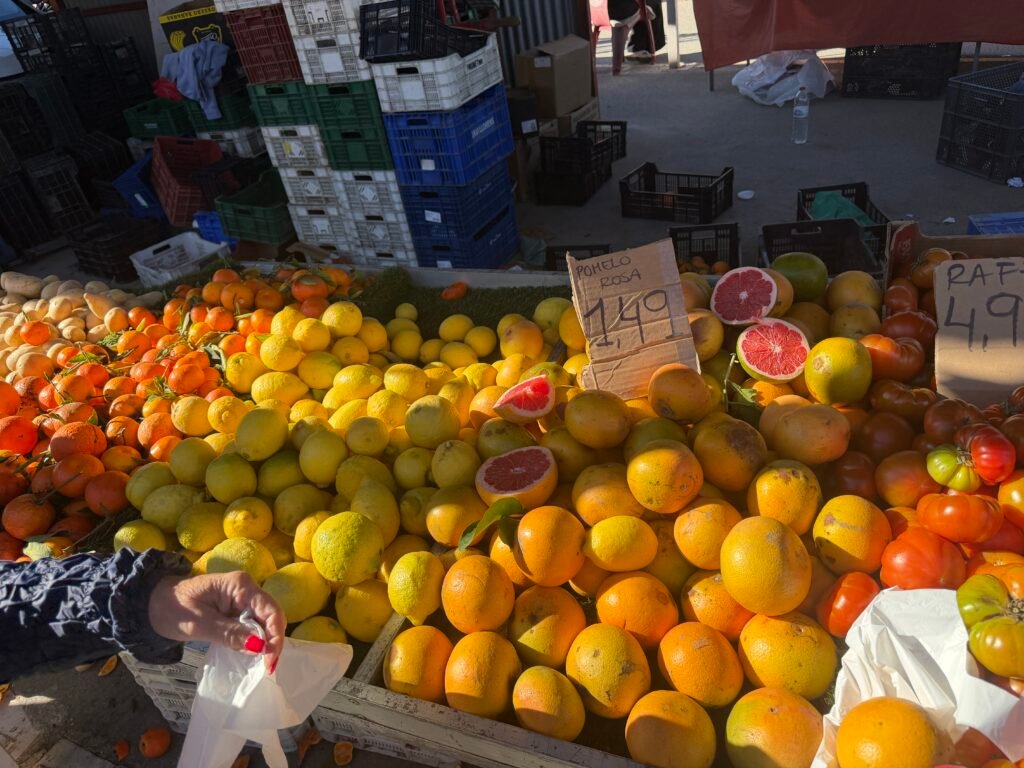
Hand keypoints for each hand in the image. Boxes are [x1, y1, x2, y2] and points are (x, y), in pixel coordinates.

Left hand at [148, 571, 284, 670]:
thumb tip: (259, 647)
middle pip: (271, 616)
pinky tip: (251, 655)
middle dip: (272, 641)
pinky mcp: (236, 610)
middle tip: (266, 669)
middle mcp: (246, 589)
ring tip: (261, 666)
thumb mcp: (199, 624)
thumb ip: (230, 634)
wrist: (151, 604)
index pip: (270, 610)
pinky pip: (252, 626)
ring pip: (264, 622)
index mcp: (240, 585)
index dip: (275, 636)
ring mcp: (242, 600)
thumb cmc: (172, 609)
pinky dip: (254, 641)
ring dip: (264, 643)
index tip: (269, 662)